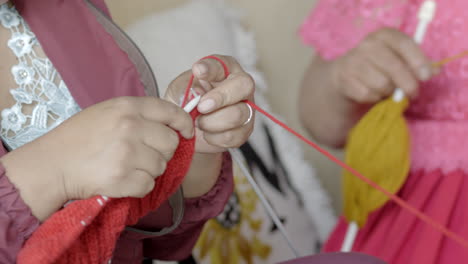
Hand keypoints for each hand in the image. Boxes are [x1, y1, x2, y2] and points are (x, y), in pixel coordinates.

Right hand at [2, 96, 193, 219]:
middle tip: (142, 155)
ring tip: (126, 167)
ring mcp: (127, 153)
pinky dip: (138, 186)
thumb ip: (138, 114)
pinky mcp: (122, 178)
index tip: (187, 132)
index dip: (184, 123)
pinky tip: (121, 180)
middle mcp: (130, 126)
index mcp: (127, 107)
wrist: (52, 164)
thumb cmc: (78, 138)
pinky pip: (149, 185)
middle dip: (162, 152)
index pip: (171, 111)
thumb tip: (171, 125)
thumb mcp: (107, 112)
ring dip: (148, 170)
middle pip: (171, 143)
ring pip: (161, 166)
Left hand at [165, 55, 254, 153]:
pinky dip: (214, 137)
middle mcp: (240, 86)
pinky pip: (233, 135)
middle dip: (220, 97)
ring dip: (212, 122)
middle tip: (201, 107)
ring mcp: (246, 108)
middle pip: (243, 86)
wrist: (188, 128)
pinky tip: (207, 133)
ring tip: (199, 122)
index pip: (222, 63)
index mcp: (224, 69)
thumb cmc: (186, 102)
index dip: (210, 68)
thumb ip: (186, 88)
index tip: (197, 71)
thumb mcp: (179, 90)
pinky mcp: (244, 130)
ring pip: (237, 114)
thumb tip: (198, 92)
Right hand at [331, 28, 437, 103]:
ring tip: (387, 89)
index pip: (404, 44)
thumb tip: (436, 70)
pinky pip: (369, 95)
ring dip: (388, 92)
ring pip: (382, 84)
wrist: (345, 74)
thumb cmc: (379, 65)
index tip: (426, 76)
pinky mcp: (346, 79)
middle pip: (394, 67)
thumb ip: (417, 63)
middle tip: (413, 93)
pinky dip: (374, 98)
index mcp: (384, 35)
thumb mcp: (398, 58)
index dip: (418, 60)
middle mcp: (367, 45)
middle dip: (408, 84)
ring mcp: (354, 62)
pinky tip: (372, 92)